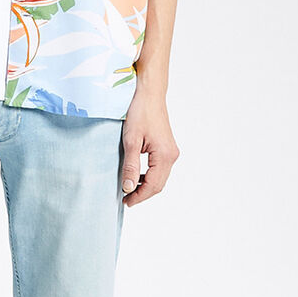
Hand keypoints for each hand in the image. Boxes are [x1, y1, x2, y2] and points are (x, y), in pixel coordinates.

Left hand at [119, 86, 177, 204]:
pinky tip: (137, 175)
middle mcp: (171, 155)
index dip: (139, 196)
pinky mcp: (167, 147)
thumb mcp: (131, 141)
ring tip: (129, 189)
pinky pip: (160, 168)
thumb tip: (129, 188)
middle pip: (159, 184)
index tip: (126, 202)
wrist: (149, 94)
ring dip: (146, 185)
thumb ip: (131, 166)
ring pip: (160, 177)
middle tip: (126, 199)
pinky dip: (149, 176)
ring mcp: (171, 151)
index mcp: (164, 155)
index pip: (153, 185)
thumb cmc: (140, 112)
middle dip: (143, 194)